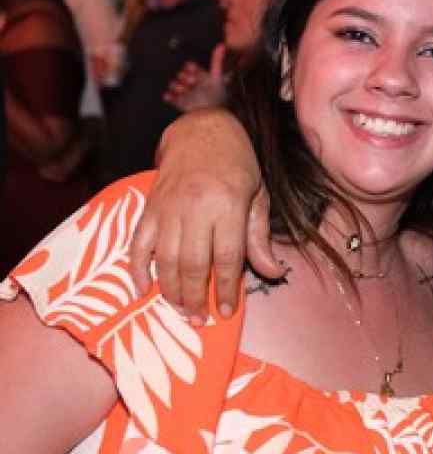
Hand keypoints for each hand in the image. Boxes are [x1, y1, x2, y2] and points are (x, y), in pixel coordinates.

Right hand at [128, 109, 277, 319]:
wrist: (201, 132)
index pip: (228, 257)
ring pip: (166, 259)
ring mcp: (168, 209)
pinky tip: (142, 290)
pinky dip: (138, 269)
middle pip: (194, 264)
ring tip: (180, 312)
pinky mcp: (148, 208)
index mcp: (228, 205)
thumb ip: (259, 237)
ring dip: (171, 291)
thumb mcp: (258, 197)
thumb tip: (273, 272)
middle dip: (197, 297)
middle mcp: (195, 208)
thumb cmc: (237, 166)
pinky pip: (138, 244)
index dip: (227, 289)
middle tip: (199, 320)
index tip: (228, 312)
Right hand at [164, 45, 228, 111]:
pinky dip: (168, 96)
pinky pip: (169, 97)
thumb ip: (217, 61)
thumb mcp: (217, 77)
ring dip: (177, 86)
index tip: (194, 72)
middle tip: (192, 83)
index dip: (191, 68)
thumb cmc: (216, 95)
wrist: (211, 114)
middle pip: (180, 74)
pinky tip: (170, 96)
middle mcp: (191, 82)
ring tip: (184, 90)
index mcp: (199, 75)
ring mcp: (184, 92)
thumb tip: (222, 45)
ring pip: (173, 84)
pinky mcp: (178, 102)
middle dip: (185, 78)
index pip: (189, 66)